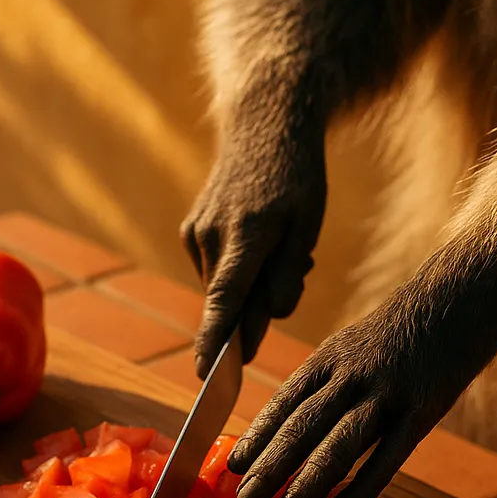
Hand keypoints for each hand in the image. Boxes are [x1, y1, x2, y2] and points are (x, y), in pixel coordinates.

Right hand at [181, 90, 326, 374]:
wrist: (263, 123)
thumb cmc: (295, 176)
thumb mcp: (306, 224)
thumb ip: (287, 275)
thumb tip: (269, 317)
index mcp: (246, 234)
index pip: (225, 300)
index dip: (215, 341)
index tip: (205, 374)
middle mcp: (212, 236)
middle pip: (229, 300)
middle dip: (256, 308)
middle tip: (293, 271)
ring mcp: (195, 233)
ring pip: (223, 286)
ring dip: (249, 286)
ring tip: (278, 246)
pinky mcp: (190, 231)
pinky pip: (214, 270)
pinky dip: (236, 269)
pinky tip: (256, 239)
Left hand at [226, 273, 496, 497]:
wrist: (462, 294)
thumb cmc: (401, 332)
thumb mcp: (352, 348)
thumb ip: (325, 385)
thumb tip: (292, 429)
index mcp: (327, 361)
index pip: (283, 403)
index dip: (257, 437)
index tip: (233, 467)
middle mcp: (349, 376)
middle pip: (301, 427)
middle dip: (270, 467)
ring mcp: (386, 393)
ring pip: (338, 444)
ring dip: (306, 484)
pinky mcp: (423, 410)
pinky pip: (388, 456)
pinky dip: (362, 488)